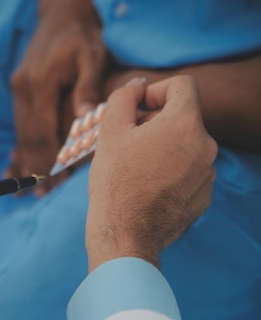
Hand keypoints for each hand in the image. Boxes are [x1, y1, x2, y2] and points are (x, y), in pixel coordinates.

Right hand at [8, 0, 107, 194]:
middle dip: (36, 166)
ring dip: (26, 160)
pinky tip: (18, 163)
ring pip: (22, 132)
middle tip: (40, 194)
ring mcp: (19, 88)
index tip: (55, 183)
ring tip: (27, 187)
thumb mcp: (91, 57)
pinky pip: (20, 123)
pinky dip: (21, 145)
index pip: (46, 131)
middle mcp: (25, 88)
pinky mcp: (19, 89)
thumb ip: (86, 88)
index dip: (50, 159)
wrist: (61, 14)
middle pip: (29, 136)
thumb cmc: (83, 36)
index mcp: (43, 83)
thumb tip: (83, 119)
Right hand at [86, 76, 216, 271]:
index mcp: (184, 123)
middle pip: (182, 118)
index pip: (182, 86)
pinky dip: (170, 171)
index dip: (156, 90)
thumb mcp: (110, 131)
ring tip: (135, 166)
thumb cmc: (115, 181)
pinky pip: (189, 172)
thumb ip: (124, 98)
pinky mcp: (204, 196)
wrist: (125, 233)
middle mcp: (206, 145)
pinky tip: (146, 186)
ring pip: (185, 146)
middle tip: (127, 140)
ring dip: (163, 147)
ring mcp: (207, 173)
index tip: (138, 107)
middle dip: (155, 122)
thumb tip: (137, 86)